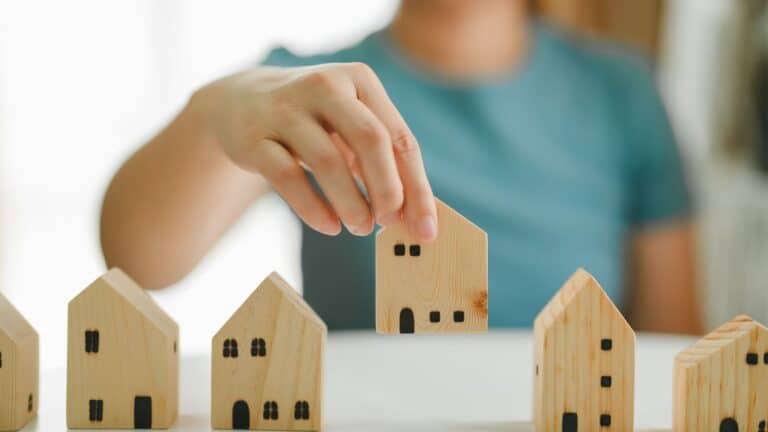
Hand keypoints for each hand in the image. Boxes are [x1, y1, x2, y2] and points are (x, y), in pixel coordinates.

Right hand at [196, 63, 437, 240]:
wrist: (240, 102)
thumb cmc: (314, 121)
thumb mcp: (350, 125)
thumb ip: (382, 160)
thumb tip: (415, 215)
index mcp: (359, 80)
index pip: (399, 138)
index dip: (416, 187)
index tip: (425, 228)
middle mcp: (324, 86)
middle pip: (370, 140)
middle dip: (387, 189)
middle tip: (389, 223)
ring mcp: (285, 109)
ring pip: (328, 161)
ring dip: (351, 203)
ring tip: (361, 228)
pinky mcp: (253, 137)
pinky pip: (288, 177)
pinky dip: (313, 208)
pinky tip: (329, 226)